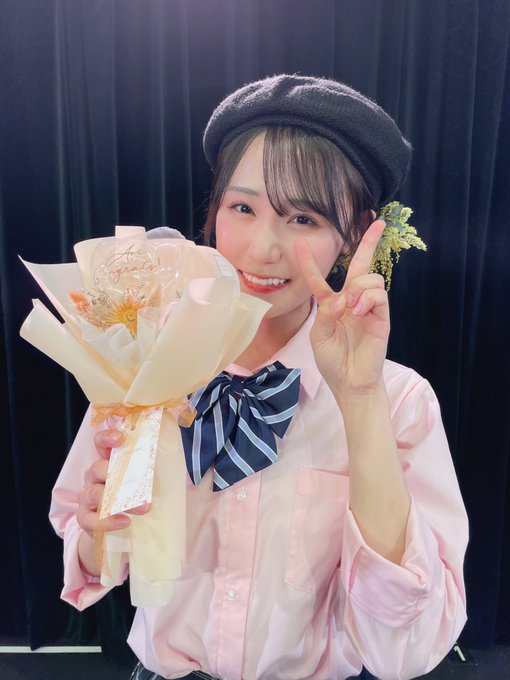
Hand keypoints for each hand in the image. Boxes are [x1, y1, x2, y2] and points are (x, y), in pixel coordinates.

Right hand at [77, 428, 149, 537]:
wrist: (122, 527)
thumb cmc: (136, 495)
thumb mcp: (145, 478)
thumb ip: (152, 466)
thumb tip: (172, 455)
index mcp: (108, 461)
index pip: (101, 444)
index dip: (107, 438)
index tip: (120, 438)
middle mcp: (94, 476)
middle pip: (99, 468)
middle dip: (122, 476)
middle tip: (145, 486)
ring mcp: (87, 496)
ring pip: (95, 493)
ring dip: (119, 500)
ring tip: (143, 508)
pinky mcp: (85, 518)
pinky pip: (90, 519)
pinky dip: (107, 521)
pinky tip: (125, 522)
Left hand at [296, 219, 388, 398]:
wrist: (349, 382)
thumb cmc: (333, 361)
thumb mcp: (318, 336)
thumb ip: (325, 313)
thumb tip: (343, 298)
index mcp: (332, 304)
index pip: (319, 278)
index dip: (308, 263)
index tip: (301, 243)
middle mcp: (352, 300)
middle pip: (361, 265)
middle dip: (370, 242)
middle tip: (377, 222)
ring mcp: (369, 307)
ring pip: (370, 277)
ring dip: (359, 287)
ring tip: (352, 307)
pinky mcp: (382, 316)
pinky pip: (379, 294)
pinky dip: (368, 298)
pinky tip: (360, 311)